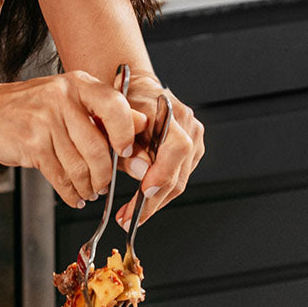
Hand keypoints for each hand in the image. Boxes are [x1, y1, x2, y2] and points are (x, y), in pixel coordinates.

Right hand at [0, 71, 146, 207]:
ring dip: (88, 186)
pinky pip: (60, 177)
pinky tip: (73, 194)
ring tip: (89, 191)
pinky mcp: (31, 144)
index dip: (126, 134)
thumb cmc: (28, 108)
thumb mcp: (68, 100)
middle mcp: (62, 98)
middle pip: (98, 147)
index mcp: (77, 83)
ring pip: (80, 166)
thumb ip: (103, 113)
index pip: (116, 106)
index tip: (127, 152)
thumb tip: (142, 126)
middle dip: (104, 174)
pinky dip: (70, 192)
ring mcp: (45, 120)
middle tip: (104, 183)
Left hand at [115, 71, 203, 227]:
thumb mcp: (113, 121)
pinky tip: (143, 202)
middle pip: (178, 171)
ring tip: (131, 216)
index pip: (177, 147)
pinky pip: (179, 177)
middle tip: (128, 218)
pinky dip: (161, 192)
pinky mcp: (192, 150)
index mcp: (169, 112)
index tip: (144, 193)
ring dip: (155, 202)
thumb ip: (126, 147)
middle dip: (152, 200)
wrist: (135, 88)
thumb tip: (141, 173)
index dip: (163, 172)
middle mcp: (187, 125)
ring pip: (180, 180)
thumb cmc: (121, 102)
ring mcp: (193, 138)